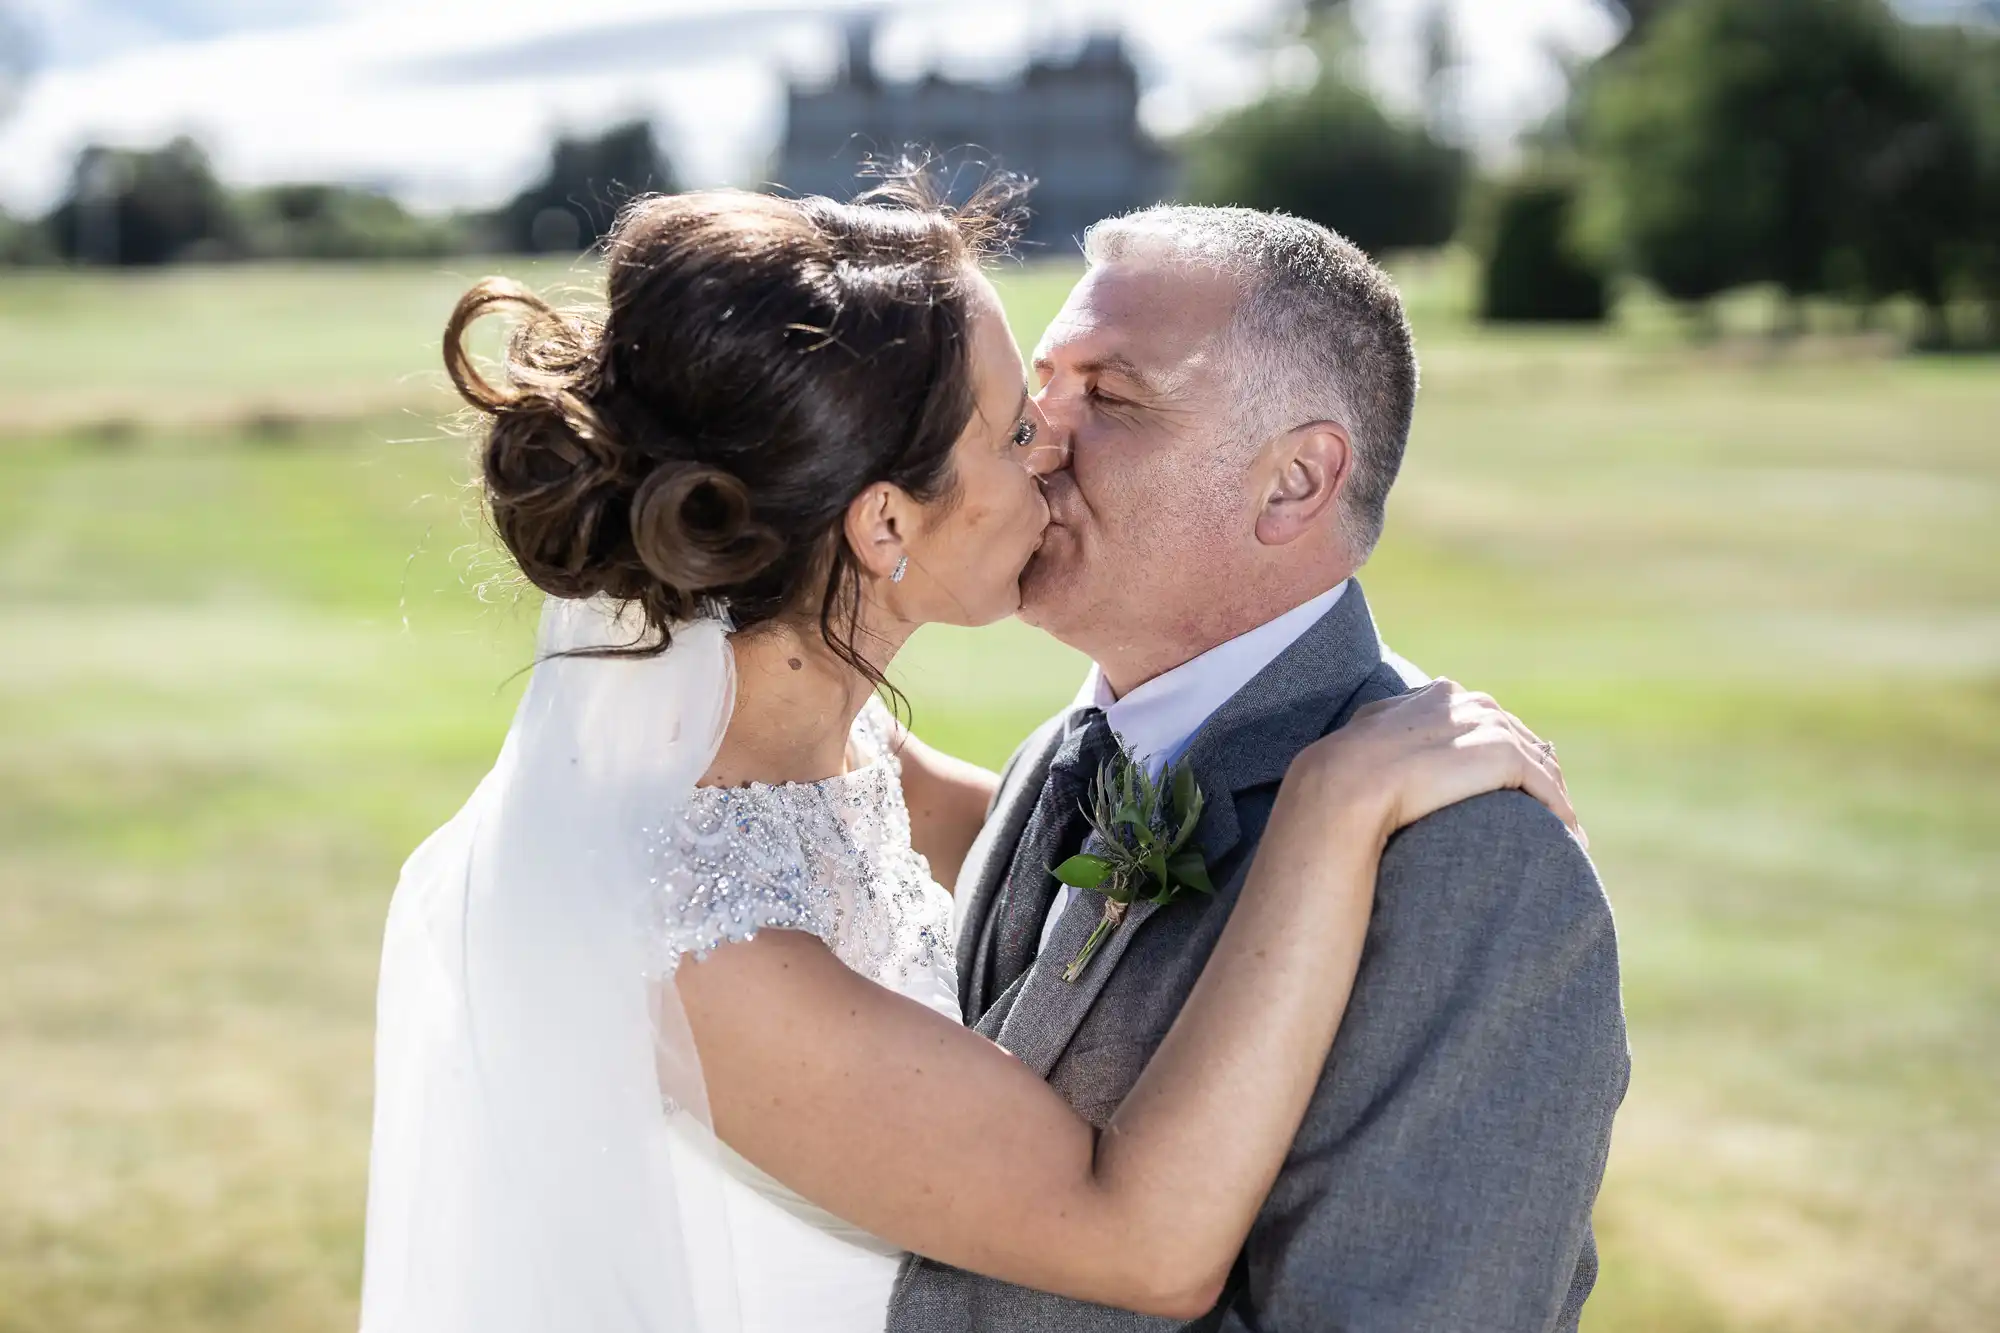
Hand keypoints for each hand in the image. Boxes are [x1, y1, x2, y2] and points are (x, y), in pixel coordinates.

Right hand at [1289, 679, 1583, 849]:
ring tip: (1567, 830)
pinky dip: (1561, 811)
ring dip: (1555, 796)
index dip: (1504, 752)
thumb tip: (1380, 739)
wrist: (1344, 784)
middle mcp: (1467, 703)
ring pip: (1538, 761)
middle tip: (1551, 810)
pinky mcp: (1502, 753)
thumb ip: (1387, 730)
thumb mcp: (1367, 740)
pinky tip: (1570, 837)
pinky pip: (1545, 786)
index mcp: (1437, 696)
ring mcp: (1486, 724)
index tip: (1515, 785)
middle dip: (1538, 771)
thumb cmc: (1345, 772)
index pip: (1487, 720)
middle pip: (1520, 736)